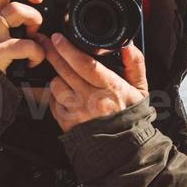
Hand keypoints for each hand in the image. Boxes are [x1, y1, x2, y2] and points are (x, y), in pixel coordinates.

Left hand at [30, 33, 148, 131]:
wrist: (123, 148)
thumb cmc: (130, 117)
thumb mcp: (140, 90)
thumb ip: (135, 65)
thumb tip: (128, 46)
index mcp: (110, 88)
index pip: (85, 64)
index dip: (68, 49)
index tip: (58, 38)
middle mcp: (91, 99)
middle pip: (65, 71)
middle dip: (53, 54)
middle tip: (46, 43)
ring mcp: (77, 112)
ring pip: (56, 86)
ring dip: (56, 77)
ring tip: (62, 74)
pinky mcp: (67, 122)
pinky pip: (53, 103)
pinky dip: (56, 96)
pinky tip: (64, 93)